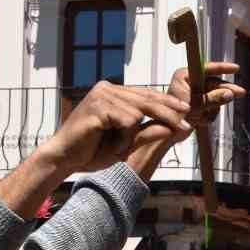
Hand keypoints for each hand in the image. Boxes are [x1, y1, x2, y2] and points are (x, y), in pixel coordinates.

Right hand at [36, 82, 192, 175]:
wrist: (64, 159)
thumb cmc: (92, 152)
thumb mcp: (126, 143)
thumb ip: (146, 133)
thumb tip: (170, 128)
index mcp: (113, 93)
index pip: (146, 94)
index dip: (166, 104)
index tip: (185, 112)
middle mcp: (107, 89)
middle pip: (147, 99)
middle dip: (168, 113)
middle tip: (185, 125)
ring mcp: (101, 95)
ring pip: (138, 112)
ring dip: (131, 137)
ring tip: (116, 149)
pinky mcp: (98, 106)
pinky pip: (127, 121)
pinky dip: (123, 138)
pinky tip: (111, 146)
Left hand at [129, 63, 245, 152]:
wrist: (167, 135)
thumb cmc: (175, 118)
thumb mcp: (197, 106)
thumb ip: (213, 98)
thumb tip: (229, 93)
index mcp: (185, 76)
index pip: (207, 68)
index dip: (222, 68)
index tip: (235, 68)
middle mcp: (189, 82)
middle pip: (214, 84)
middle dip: (223, 92)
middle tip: (240, 93)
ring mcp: (194, 94)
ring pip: (215, 97)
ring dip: (213, 108)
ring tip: (202, 117)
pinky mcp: (197, 104)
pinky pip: (212, 106)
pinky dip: (209, 114)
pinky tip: (200, 121)